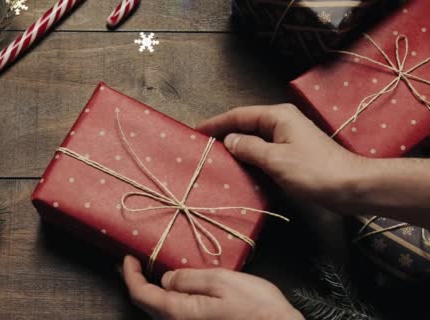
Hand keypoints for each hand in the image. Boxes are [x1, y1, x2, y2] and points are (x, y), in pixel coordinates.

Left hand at [122, 256, 302, 319]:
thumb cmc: (257, 308)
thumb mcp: (222, 282)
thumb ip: (189, 279)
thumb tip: (166, 279)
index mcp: (180, 313)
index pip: (141, 295)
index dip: (130, 275)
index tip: (126, 258)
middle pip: (147, 305)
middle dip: (137, 282)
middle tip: (131, 262)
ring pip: (160, 311)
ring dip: (151, 291)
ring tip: (148, 271)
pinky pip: (174, 315)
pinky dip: (166, 299)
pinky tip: (172, 288)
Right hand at [196, 104, 365, 212]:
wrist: (351, 187)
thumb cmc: (314, 171)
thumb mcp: (276, 159)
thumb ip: (249, 148)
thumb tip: (229, 140)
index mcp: (278, 116)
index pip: (239, 115)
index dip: (216, 123)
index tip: (196, 130)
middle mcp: (282, 122)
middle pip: (245, 125)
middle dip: (223, 133)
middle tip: (201, 145)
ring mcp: (288, 138)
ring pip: (254, 139)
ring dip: (235, 147)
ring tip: (214, 157)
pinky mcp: (292, 154)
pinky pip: (263, 152)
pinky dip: (248, 157)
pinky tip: (238, 168)